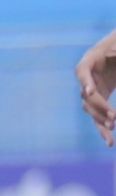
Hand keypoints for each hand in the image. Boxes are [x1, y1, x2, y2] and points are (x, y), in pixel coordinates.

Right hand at [80, 27, 115, 145]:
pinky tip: (109, 142)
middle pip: (87, 96)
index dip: (85, 82)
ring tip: (112, 128)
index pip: (82, 71)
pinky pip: (98, 116)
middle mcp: (85, 77)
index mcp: (89, 60)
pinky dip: (103, 129)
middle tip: (113, 116)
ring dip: (101, 120)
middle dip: (99, 107)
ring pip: (90, 109)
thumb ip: (115, 53)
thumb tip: (109, 64)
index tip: (90, 92)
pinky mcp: (99, 99)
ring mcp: (91, 90)